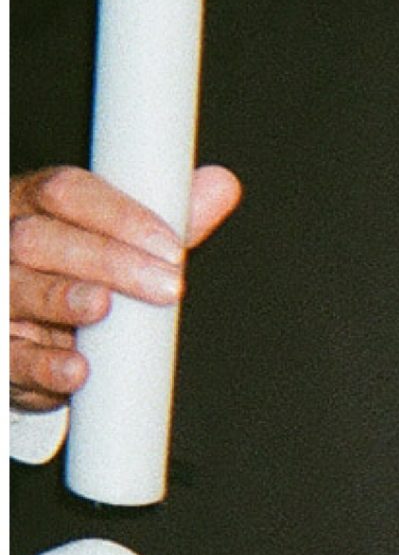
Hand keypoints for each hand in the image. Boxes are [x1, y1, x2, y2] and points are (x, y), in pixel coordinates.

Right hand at [10, 163, 241, 409]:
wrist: (28, 335)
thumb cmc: (73, 273)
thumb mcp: (116, 243)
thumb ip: (165, 220)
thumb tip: (221, 185)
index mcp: (34, 206)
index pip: (66, 192)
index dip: (119, 215)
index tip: (171, 245)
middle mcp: (6, 246)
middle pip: (39, 239)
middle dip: (107, 260)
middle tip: (166, 287)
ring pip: (17, 289)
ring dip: (63, 299)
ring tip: (103, 306)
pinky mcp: (0, 352)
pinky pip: (11, 356)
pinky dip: (44, 365)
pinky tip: (77, 369)